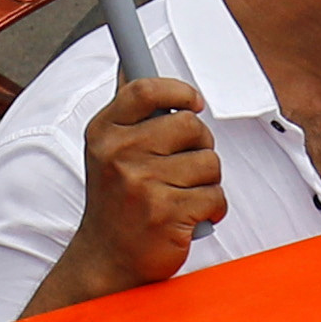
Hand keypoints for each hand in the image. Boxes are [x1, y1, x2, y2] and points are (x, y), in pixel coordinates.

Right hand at [27, 71, 227, 317]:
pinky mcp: (167, 215)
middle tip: (186, 164)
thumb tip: (128, 62)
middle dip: (200, 145)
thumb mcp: (107, 150)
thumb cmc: (116, 200)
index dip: (178, 91)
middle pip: (190, 125)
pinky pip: (216, 196)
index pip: (144, 89)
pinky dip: (212, 210)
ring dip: (207, 182)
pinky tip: (189, 218)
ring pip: (210, 163)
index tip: (193, 102)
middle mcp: (118, 156)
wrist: (107, 260)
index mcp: (104, 133)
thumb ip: (125, 110)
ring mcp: (142, 186)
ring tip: (183, 195)